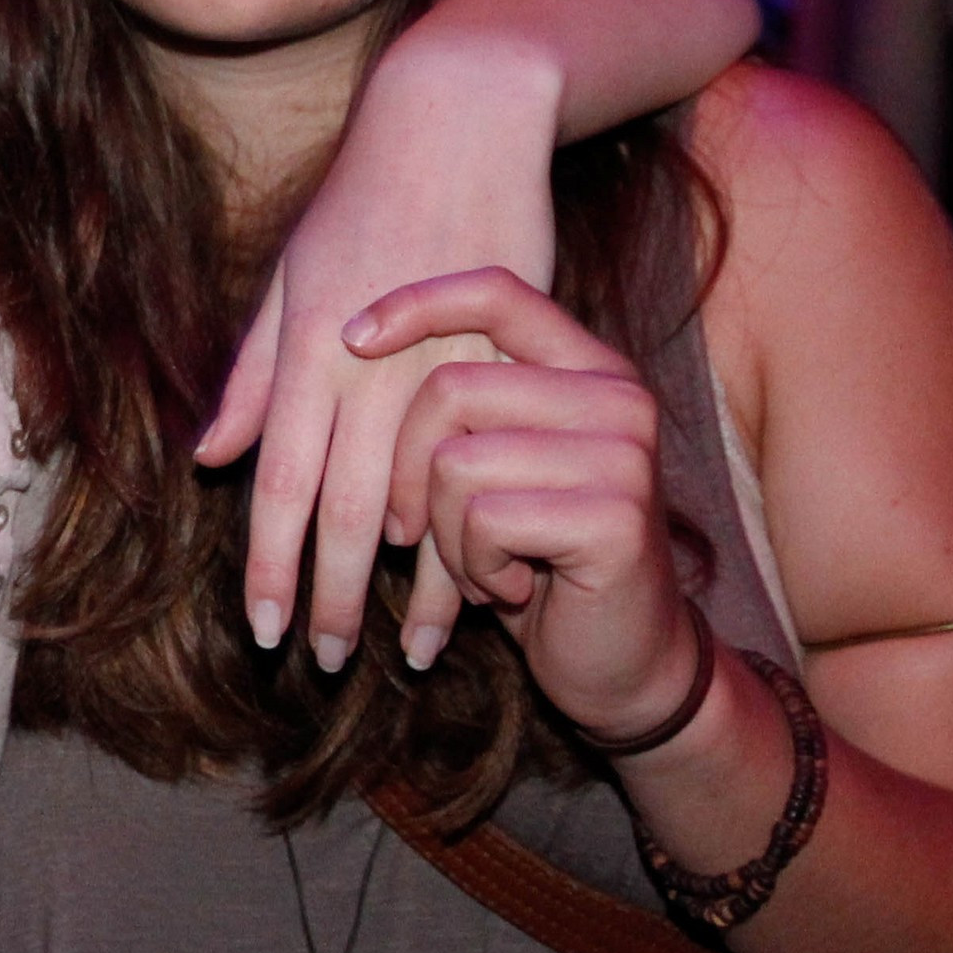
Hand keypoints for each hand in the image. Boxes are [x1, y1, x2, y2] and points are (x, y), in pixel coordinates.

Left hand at [201, 33, 559, 671]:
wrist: (455, 123)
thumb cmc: (364, 200)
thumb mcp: (290, 277)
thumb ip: (255, 374)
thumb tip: (211, 454)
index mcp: (308, 352)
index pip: (279, 482)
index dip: (268, 562)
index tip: (261, 626)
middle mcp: (367, 367)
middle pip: (338, 507)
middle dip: (327, 593)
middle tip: (317, 661)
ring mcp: (442, 363)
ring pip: (413, 501)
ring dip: (407, 588)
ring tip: (403, 654)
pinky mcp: (511, 356)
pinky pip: (488, 471)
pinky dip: (473, 538)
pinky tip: (470, 595)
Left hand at [354, 267, 704, 732]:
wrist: (622, 659)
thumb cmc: (532, 557)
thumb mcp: (481, 469)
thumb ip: (433, 402)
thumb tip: (328, 345)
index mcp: (587, 366)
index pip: (495, 293)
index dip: (415, 305)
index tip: (349, 339)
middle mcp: (616, 396)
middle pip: (449, 390)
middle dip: (406, 476)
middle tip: (422, 531)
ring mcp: (625, 453)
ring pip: (456, 461)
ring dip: (442, 534)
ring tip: (484, 562)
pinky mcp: (615, 514)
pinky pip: (484, 519)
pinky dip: (472, 567)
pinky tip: (513, 587)